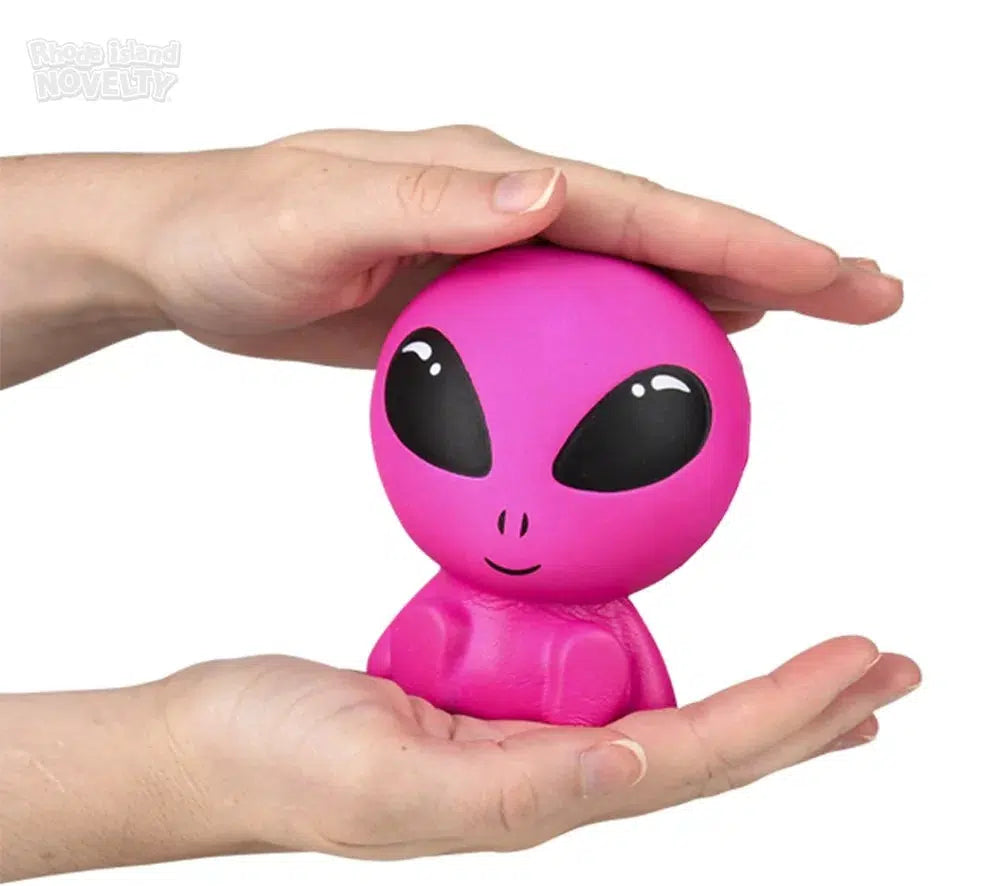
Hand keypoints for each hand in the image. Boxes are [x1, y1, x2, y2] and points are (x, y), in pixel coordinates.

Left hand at [141, 126, 901, 368]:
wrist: (188, 255)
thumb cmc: (237, 232)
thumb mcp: (317, 213)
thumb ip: (431, 204)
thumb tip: (549, 190)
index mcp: (495, 180)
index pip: (642, 208)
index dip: (741, 240)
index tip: (828, 274)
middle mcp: (514, 209)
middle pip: (664, 236)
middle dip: (769, 262)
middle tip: (866, 295)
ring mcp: (501, 258)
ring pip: (632, 280)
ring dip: (716, 300)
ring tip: (799, 327)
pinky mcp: (478, 306)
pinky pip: (572, 333)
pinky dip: (630, 349)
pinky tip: (659, 384)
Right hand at [160, 636, 918, 857]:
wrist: (205, 743)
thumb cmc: (277, 762)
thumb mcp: (387, 780)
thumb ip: (511, 786)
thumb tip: (628, 769)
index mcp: (534, 795)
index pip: (694, 756)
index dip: (787, 714)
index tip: (866, 665)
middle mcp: (545, 772)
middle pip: (706, 747)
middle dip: (807, 714)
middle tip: (890, 672)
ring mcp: (517, 738)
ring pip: (667, 716)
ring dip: (756, 700)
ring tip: (827, 676)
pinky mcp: (486, 700)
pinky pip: (595, 673)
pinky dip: (663, 657)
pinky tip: (670, 645)